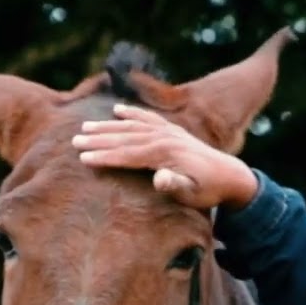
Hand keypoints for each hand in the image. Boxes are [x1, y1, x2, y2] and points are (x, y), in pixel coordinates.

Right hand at [72, 104, 257, 210]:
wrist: (231, 176)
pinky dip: (132, 113)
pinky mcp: (173, 131)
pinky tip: (117, 110)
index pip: (128, 155)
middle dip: (99, 139)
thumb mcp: (193, 194)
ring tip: (85, 127)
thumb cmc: (209, 191)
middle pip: (125, 138)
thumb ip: (176, 185)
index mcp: (165, 154)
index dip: (105, 156)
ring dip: (108, 126)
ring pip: (133, 126)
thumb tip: (159, 178)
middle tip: (74, 140)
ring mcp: (169, 132)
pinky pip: (148, 119)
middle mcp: (165, 138)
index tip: (83, 158)